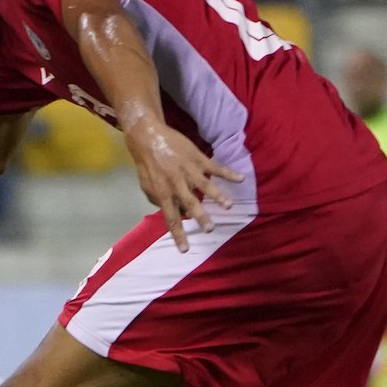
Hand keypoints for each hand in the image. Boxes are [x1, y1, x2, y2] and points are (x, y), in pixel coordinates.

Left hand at [122, 120, 242, 252]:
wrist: (148, 136)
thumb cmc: (147, 164)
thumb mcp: (146, 186)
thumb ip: (158, 200)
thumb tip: (172, 212)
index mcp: (163, 193)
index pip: (171, 218)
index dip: (178, 234)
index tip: (186, 249)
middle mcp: (176, 183)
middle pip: (190, 203)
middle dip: (201, 216)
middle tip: (210, 228)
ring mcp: (188, 170)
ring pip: (205, 185)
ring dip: (218, 195)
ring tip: (229, 206)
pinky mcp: (197, 158)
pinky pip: (215, 167)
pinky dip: (228, 173)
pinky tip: (240, 179)